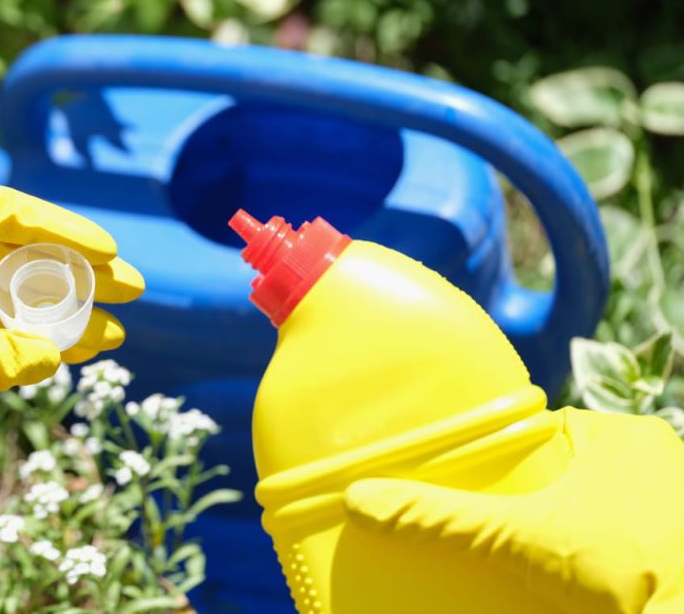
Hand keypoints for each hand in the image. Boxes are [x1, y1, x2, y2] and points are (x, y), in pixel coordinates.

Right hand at [344, 407, 683, 613]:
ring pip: (587, 514)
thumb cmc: (632, 572)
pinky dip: (580, 564)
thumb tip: (363, 502)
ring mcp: (668, 516)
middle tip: (482, 523)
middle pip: (560, 476)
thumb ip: (443, 518)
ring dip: (552, 534)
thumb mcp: (520, 538)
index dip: (500, 454)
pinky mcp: (669, 558)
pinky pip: (609, 548)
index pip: (543, 432)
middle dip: (522, 501)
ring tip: (508, 555)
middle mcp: (657, 467)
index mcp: (626, 436)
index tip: (465, 478)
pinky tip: (550, 584)